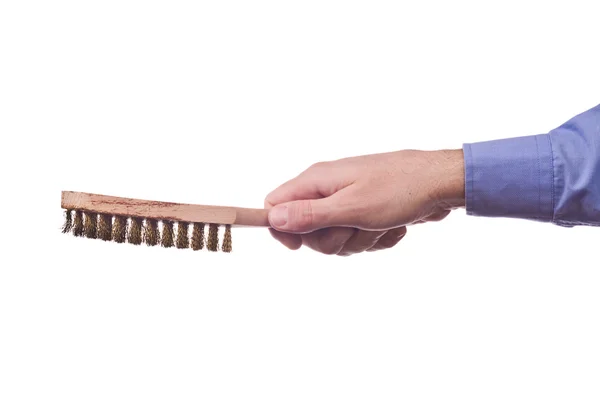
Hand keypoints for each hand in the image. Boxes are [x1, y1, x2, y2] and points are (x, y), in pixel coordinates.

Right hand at [264, 149, 464, 255]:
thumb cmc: (399, 190)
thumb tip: (272, 218)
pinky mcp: (364, 211)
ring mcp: (346, 200)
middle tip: (354, 228)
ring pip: (333, 238)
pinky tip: (391, 226)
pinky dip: (374, 238)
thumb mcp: (351, 208)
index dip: (282, 229)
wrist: (441, 183)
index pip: (276, 204)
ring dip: (358, 240)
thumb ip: (310, 215)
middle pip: (306, 230)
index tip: (300, 246)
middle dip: (332, 240)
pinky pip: (356, 237)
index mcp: (317, 180)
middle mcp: (327, 188)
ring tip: (379, 225)